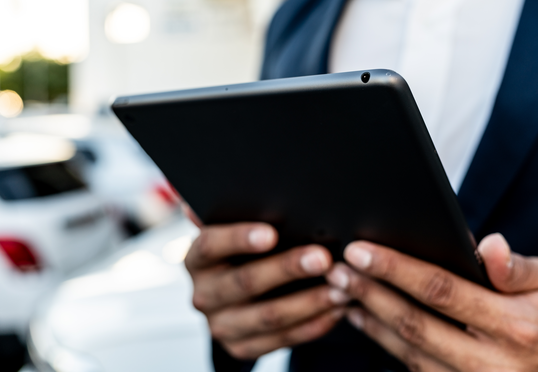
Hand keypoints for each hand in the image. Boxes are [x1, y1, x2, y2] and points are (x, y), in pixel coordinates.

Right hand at [182, 206, 349, 359]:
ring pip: (268, 316)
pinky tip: (337, 310)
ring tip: (341, 287)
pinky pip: (282, 339)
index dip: (239, 239)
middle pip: (245, 282)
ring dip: (309, 302)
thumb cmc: (242, 251)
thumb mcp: (235, 231)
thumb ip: (245, 214)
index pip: (212, 245)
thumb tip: (266, 190)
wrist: (230, 297)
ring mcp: (221, 325)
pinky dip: (313, 325)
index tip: (272, 232)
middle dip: (287, 269)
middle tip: (323, 258)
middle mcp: (203, 294)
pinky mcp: (242, 347)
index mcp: (197, 258)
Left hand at [326, 233, 537, 370]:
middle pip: (413, 323)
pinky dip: (383, 341)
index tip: (362, 250)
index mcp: (514, 326)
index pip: (442, 291)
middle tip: (336, 268)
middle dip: (369, 293)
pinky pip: (413, 367)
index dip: (396, 269)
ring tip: (340, 289)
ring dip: (368, 318)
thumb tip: (485, 244)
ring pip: (406, 350)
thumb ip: (517, 266)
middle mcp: (489, 361)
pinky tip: (364, 318)